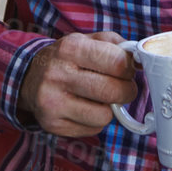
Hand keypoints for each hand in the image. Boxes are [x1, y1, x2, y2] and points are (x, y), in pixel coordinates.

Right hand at [17, 31, 135, 136]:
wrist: (29, 77)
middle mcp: (58, 74)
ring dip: (109, 109)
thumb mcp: (88, 40)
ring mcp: (52, 102)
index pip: (118, 63)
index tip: (127, 70)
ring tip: (100, 98)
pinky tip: (85, 108)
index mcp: (70, 48)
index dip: (130, 69)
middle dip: (127, 92)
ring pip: (104, 116)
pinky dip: (95, 121)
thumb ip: (117, 45)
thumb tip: (142, 61)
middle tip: (122, 88)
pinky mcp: (53, 125)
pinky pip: (93, 130)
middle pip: (113, 91)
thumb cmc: (68, 58)